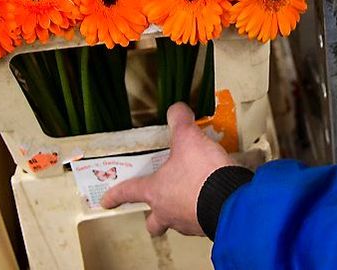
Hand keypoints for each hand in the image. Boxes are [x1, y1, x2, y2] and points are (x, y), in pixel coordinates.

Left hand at [100, 102, 234, 236]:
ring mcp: (189, 222)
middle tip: (158, 207)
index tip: (106, 201)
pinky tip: (214, 199)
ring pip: (178, 222)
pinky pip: (202, 221)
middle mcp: (168, 211)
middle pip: (154, 223)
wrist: (230, 201)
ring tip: (193, 196)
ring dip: (182, 211)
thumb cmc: (202, 176)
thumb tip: (176, 110)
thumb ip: (180, 122)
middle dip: (154, 218)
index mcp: (156, 191)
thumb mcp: (189, 139)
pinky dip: (205, 211)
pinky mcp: (209, 226)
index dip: (115, 195)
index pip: (128, 192)